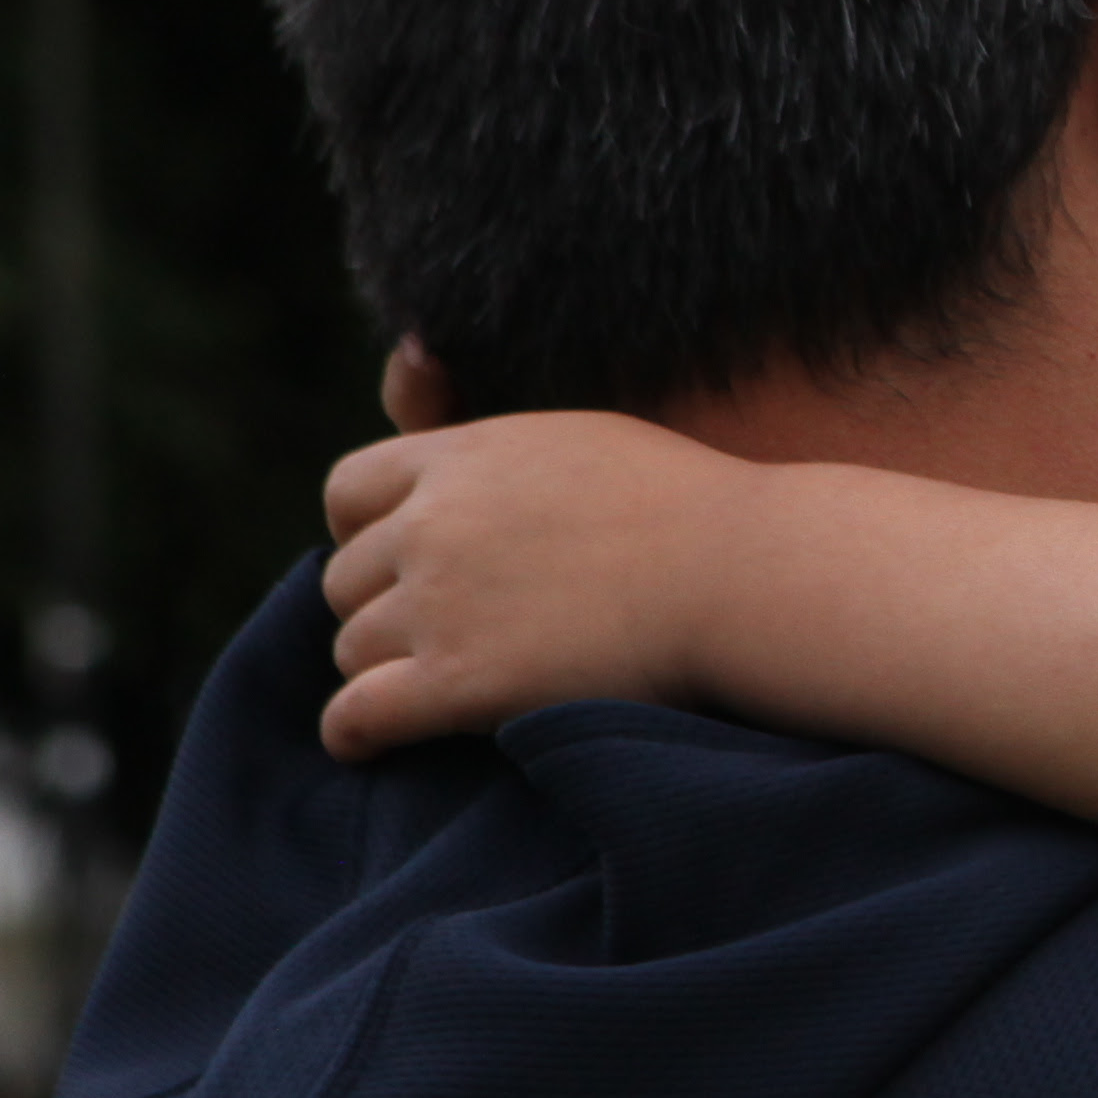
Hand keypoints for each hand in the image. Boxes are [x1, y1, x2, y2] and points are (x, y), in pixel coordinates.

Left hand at [314, 414, 756, 758]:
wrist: (749, 574)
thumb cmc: (688, 510)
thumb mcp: (576, 435)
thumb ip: (488, 434)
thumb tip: (409, 354)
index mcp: (462, 459)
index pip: (349, 493)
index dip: (366, 534)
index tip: (405, 565)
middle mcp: (434, 524)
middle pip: (348, 578)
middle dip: (384, 607)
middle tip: (444, 635)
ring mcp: (441, 602)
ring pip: (354, 648)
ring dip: (384, 670)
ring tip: (436, 689)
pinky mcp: (459, 680)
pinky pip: (358, 715)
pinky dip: (355, 733)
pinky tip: (371, 743)